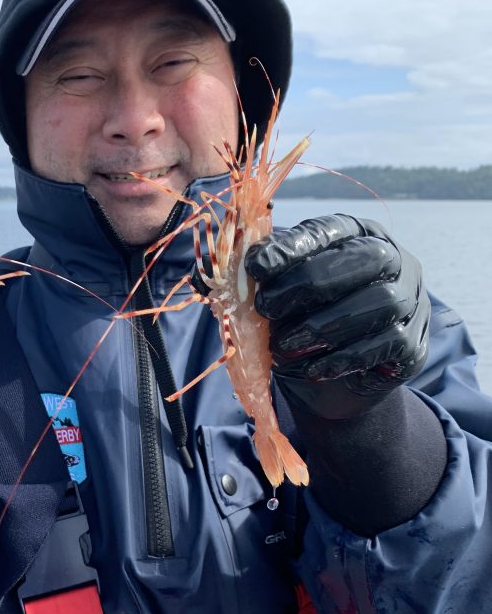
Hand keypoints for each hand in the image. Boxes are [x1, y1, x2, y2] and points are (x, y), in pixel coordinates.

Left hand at [244, 214, 430, 418]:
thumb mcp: (272, 298)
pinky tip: (311, 368)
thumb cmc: (301, 324)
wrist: (336, 384)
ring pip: (376, 303)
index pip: (328, 230)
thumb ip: (243, 282)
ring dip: (321, 326)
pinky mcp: (414, 344)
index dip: (292, 247)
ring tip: (283, 346)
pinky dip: (342, 357)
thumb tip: (199, 274)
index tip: (255, 266)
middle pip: (361, 260)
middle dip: (306, 284)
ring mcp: (410, 301)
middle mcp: (392, 260)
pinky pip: (384, 344)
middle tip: (266, 308)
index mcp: (355, 235)